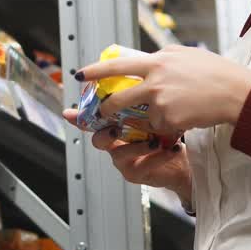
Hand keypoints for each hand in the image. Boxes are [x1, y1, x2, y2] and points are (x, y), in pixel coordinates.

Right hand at [61, 108, 192, 204]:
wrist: (182, 162)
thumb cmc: (166, 136)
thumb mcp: (154, 115)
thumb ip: (142, 101)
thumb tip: (140, 76)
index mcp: (115, 129)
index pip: (93, 122)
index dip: (79, 119)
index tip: (68, 113)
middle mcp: (115, 146)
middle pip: (99, 140)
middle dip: (105, 133)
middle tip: (116, 128)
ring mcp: (123, 161)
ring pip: (120, 154)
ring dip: (137, 146)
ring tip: (155, 140)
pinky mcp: (137, 173)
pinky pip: (144, 165)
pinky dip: (159, 156)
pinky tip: (172, 148)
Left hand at [74, 45, 250, 134]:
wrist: (235, 92)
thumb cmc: (215, 72)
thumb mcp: (185, 55)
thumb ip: (162, 59)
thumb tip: (145, 62)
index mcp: (157, 62)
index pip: (118, 65)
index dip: (96, 71)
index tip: (81, 74)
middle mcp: (155, 81)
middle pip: (120, 99)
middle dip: (107, 109)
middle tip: (103, 113)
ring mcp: (161, 102)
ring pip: (143, 117)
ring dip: (151, 118)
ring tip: (173, 110)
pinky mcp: (169, 120)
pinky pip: (160, 127)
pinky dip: (168, 126)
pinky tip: (187, 116)